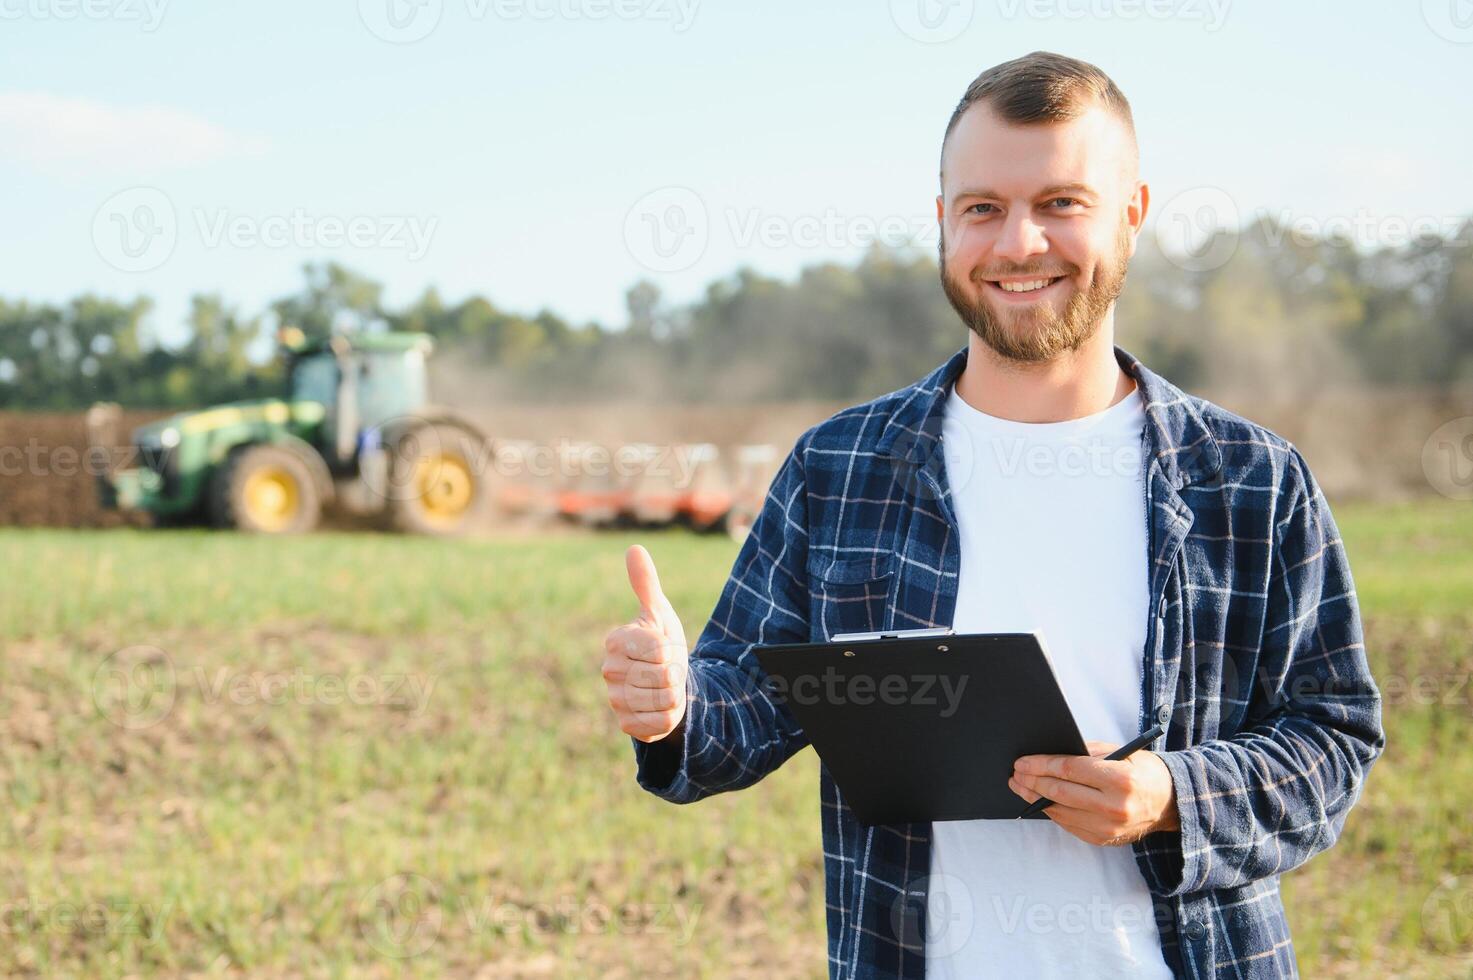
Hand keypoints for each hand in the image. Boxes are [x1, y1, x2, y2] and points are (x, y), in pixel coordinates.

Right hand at [602, 545, 689, 742]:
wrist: (669, 683)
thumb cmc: (662, 643)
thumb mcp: (659, 612)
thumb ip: (647, 583)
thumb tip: (634, 548)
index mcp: (615, 641)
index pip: (658, 647)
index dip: (671, 648)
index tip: (663, 647)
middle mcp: (609, 670)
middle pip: (663, 675)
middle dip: (675, 672)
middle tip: (667, 669)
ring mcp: (616, 699)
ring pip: (664, 699)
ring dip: (675, 694)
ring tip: (665, 687)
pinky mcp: (626, 724)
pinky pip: (660, 723)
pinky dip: (669, 716)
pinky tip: (661, 707)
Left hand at [1009, 740, 1179, 846]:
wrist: (1169, 803)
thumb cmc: (1142, 771)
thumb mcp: (1119, 752)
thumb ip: (1085, 753)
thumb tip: (1048, 756)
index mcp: (1120, 779)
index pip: (1069, 770)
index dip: (1041, 765)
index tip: (1022, 761)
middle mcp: (1113, 807)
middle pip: (1060, 791)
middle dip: (1032, 781)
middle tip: (1015, 773)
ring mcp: (1107, 827)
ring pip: (1060, 811)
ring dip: (1034, 797)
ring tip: (1020, 786)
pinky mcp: (1102, 839)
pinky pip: (1068, 823)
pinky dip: (1051, 810)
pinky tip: (1039, 800)